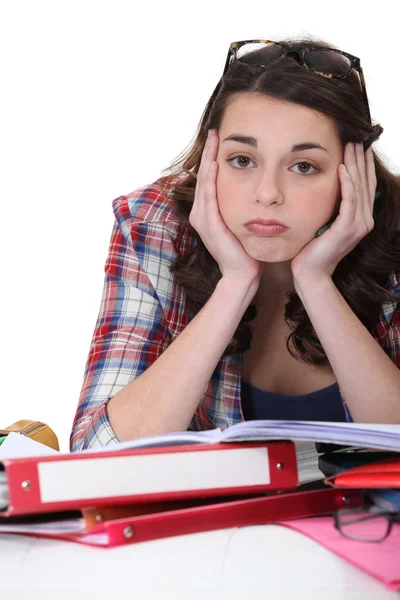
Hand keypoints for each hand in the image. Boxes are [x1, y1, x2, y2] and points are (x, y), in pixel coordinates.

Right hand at [189, 129, 261, 282]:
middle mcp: (200, 214)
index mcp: (205, 213)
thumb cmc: (244, 250)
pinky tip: (214, 164)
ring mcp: (202, 220)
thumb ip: (239, 207)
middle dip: (208, 153)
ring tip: (213, 140)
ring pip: (204, 183)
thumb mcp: (240, 224)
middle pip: (203, 176)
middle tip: (214, 131)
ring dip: (208, 159)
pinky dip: (210, 180)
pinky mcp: (209, 225)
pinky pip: (209, 197)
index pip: (208, 179)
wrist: (242, 274)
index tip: (219, 138)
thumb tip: (252, 191)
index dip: (211, 158)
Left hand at [291, 142, 376, 280]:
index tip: (360, 147)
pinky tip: (343, 168)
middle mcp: (364, 221)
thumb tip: (327, 188)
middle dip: (361, 160)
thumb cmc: (313, 249)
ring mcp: (357, 226)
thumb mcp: (326, 223)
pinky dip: (346, 183)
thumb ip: (332, 208)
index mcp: (360, 219)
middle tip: (357, 139)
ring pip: (358, 189)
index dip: (364, 166)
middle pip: (365, 184)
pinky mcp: (346, 229)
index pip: (365, 187)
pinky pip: (349, 201)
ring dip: (355, 165)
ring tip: (351, 147)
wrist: (310, 272)